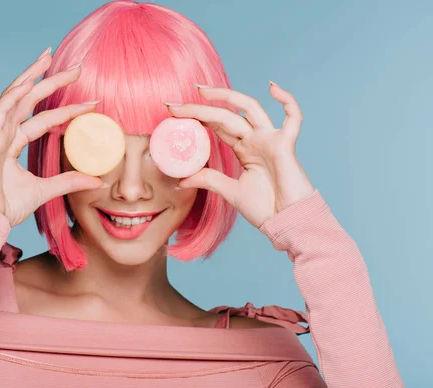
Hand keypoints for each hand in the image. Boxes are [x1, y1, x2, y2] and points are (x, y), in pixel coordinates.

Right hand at [0, 49, 102, 227]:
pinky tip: (28, 83)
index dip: (67, 109)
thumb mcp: (46, 190)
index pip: (44, 118)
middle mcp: (3, 134)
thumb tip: (98, 181)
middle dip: (51, 80)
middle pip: (30, 100)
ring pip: (14, 97)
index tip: (92, 103)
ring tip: (49, 58)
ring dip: (31, 76)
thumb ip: (70, 182)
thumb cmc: (8, 207)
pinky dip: (13, 96)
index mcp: (13, 143)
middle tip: (76, 68)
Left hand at [165, 82, 314, 228]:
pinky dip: (287, 101)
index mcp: (244, 149)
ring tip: (201, 91)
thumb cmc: (265, 209)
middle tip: (173, 105)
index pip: (218, 125)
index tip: (172, 112)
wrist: (287, 223)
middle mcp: (256, 140)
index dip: (197, 116)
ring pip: (249, 108)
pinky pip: (293, 118)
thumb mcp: (230, 192)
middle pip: (226, 115)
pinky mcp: (286, 145)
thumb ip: (208, 181)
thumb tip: (181, 180)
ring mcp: (270, 140)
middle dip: (199, 108)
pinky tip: (272, 87)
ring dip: (226, 96)